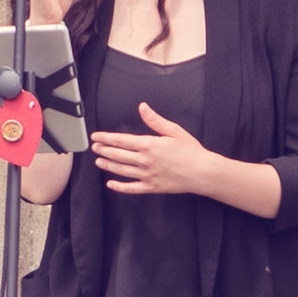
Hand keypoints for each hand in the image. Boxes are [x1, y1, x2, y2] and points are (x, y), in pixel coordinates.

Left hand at [92, 102, 221, 195]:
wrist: (202, 172)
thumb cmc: (191, 151)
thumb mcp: (174, 131)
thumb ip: (155, 120)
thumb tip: (142, 107)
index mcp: (149, 145)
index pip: (121, 141)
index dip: (106, 138)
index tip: (96, 137)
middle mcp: (145, 161)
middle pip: (118, 155)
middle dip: (104, 151)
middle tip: (95, 148)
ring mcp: (147, 176)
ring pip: (121, 171)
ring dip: (108, 165)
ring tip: (99, 162)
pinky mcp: (152, 187)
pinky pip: (131, 188)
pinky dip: (119, 187)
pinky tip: (111, 184)